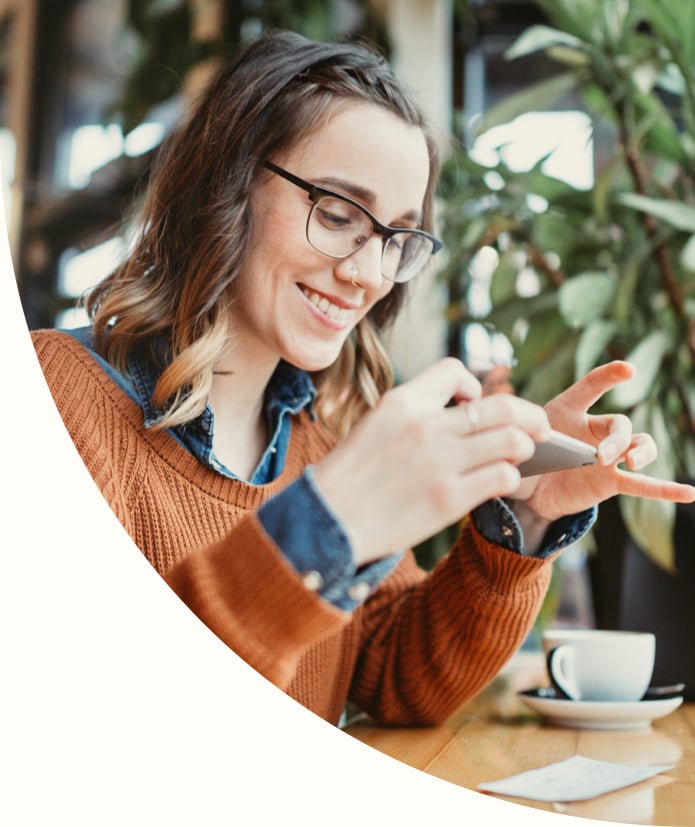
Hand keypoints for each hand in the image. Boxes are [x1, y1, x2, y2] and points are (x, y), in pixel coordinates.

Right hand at [312, 357, 550, 565]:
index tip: (474, 405)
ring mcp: (439, 462)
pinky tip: (501, 482)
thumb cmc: (351, 476)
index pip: (456, 371)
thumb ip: (416, 413)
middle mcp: (424, 426)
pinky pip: (502, 476)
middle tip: (539, 427)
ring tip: (519, 456)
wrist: (328, 520)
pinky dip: (510, 477)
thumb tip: (464, 412)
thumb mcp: (374, 425)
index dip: (474, 386)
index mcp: (402, 402)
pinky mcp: (449, 499)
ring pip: (512, 439)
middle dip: (529, 415)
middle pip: (501, 406)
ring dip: (524, 446)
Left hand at [513, 361, 694, 521]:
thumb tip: (506, 435)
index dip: (608, 376)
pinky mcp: (611, 482)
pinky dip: (667, 490)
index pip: (590, 387)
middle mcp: (594, 430)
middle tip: (602, 456)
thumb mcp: (513, 440)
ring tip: (632, 463)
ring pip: (639, 446)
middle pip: (620, 425)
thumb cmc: (522, 454)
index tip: (628, 370)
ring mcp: (607, 456)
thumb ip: (515, 436)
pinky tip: (691, 495)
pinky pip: (643, 486)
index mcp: (568, 411)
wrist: (527, 488)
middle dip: (616, 439)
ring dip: (641, 453)